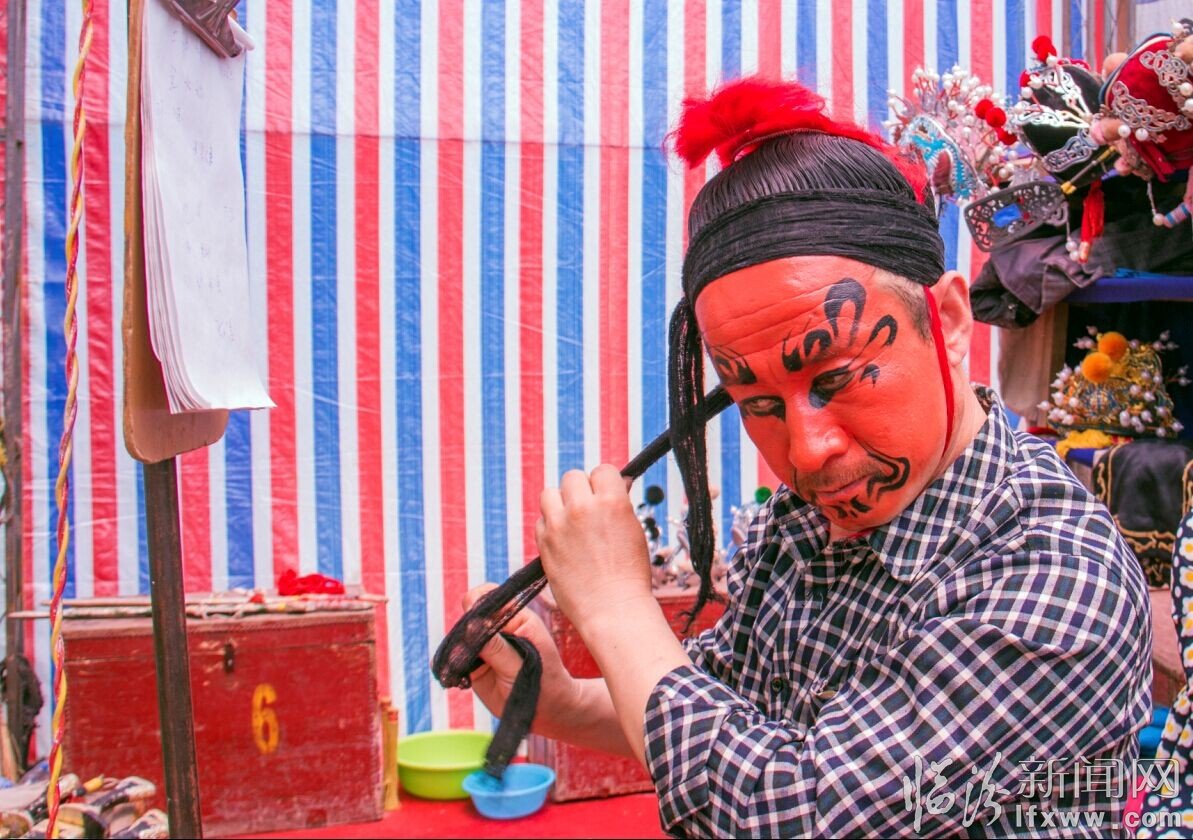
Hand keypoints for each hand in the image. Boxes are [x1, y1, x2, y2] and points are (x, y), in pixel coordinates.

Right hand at [461, 584, 581, 737]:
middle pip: (469, 616)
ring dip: (456, 650)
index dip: (475, 603)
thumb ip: (496, 647)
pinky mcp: (475, 663)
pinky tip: (457, 676)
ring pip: (459, 637)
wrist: (548, 710)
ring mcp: (485, 645)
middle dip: (463, 631)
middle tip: (466, 652)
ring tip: (463, 667)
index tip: (470, 617)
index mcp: (516, 618)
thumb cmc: (543, 683)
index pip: (489, 598)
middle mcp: (498, 628)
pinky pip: (455, 658)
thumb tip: (471, 626)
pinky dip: (452, 665)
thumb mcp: (520, 666)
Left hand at [536, 464, 653, 634]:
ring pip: (550, 493)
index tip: (606, 494)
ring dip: (560, 503)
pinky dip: (550, 525)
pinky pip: (541, 520)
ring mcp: (559, 525)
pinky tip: (564, 541)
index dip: (605, 483)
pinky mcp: (544, 543)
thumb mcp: (633, 530)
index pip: (602, 470)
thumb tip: (614, 485)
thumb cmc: (629, 574)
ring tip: (572, 522)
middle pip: (573, 477)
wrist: (612, 609)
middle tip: (589, 510)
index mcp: (611, 501)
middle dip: (582, 490)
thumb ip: (618, 504)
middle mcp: (582, 508)